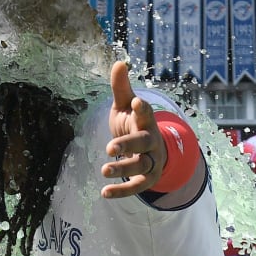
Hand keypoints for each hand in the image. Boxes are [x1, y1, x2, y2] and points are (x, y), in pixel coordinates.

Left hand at [101, 61, 165, 198]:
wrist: (151, 150)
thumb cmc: (133, 124)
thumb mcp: (124, 106)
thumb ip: (121, 88)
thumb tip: (119, 62)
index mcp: (145, 121)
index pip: (146, 113)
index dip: (142, 108)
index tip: (136, 102)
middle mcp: (152, 141)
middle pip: (143, 143)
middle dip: (128, 146)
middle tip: (110, 149)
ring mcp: (152, 161)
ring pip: (140, 166)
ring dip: (123, 169)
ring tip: (104, 170)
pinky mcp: (148, 179)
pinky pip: (136, 187)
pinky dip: (121, 191)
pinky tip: (104, 193)